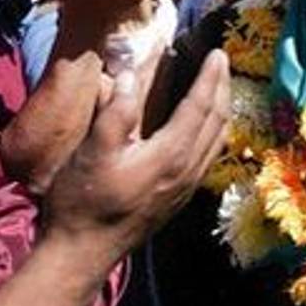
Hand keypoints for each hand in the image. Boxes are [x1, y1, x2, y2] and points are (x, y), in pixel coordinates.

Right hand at [44, 49, 230, 258]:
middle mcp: (187, 171)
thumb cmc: (83, 201)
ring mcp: (186, 187)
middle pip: (217, 121)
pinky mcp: (180, 198)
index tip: (218, 52)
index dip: (210, 77)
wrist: (82, 253)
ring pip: (217, 140)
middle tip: (222, 61)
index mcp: (171, 155)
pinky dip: (214, 131)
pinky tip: (205, 127)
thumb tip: (130, 74)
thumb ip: (116, 111)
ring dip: (222, 109)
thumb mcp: (93, 151)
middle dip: (223, 87)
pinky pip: (209, 156)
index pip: (200, 106)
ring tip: (219, 87)